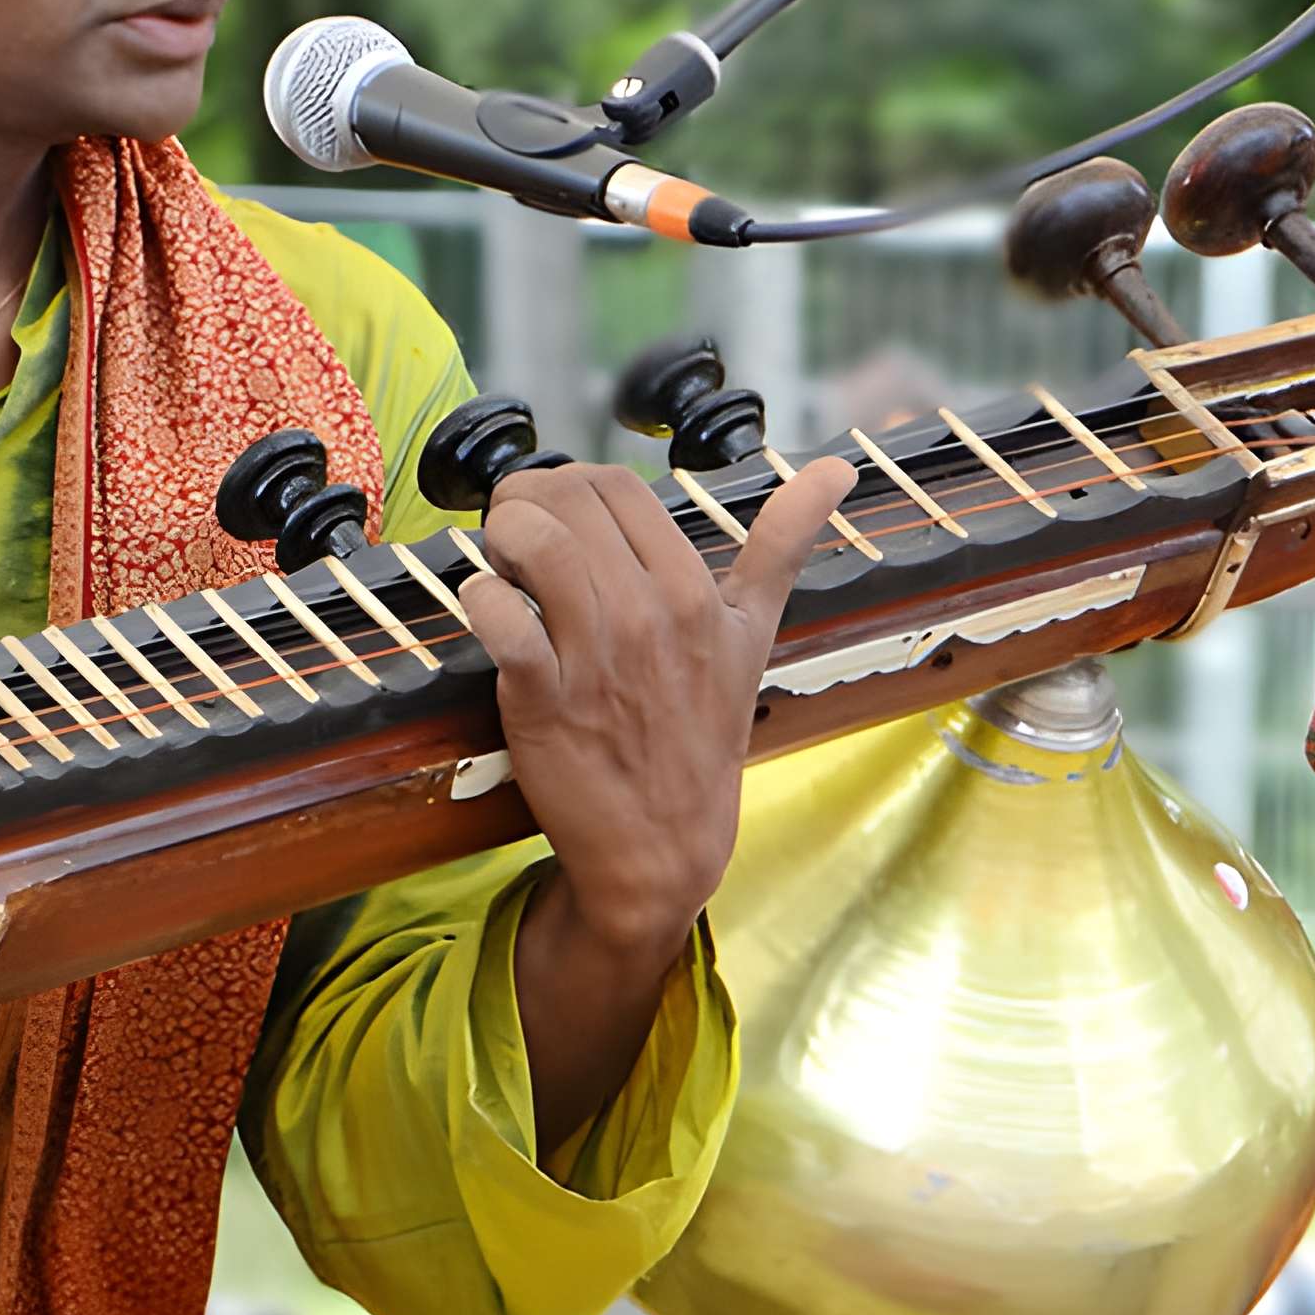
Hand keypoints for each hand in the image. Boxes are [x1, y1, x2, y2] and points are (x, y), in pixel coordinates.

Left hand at [458, 456, 854, 1146]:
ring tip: (500, 567)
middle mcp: (652, 615)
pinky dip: (478, 598)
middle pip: (568, 502)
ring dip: (500, 537)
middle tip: (515, 542)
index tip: (555, 523)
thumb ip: (784, 546)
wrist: (664, 845)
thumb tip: (837, 469)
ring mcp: (598, 657)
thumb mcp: (754, 635)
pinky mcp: (543, 699)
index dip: (567, 487)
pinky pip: (498, 617)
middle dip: (525, 503)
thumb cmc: (699, 733)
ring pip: (534, 543)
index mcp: (697, 591)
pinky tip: (487, 612)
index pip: (617, 485)